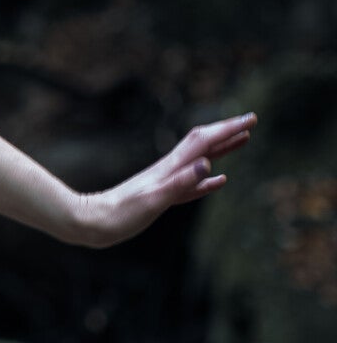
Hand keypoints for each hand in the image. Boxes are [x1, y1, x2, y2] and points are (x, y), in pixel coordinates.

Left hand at [79, 113, 257, 248]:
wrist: (90, 223)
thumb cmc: (119, 215)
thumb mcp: (152, 201)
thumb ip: (179, 184)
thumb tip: (207, 165)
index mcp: (170, 168)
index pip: (204, 142)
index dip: (228, 130)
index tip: (251, 120)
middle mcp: (169, 170)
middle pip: (204, 144)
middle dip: (228, 132)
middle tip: (252, 121)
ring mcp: (165, 181)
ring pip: (200, 160)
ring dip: (222, 149)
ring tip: (242, 141)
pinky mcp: (161, 196)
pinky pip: (192, 183)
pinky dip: (208, 179)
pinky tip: (218, 179)